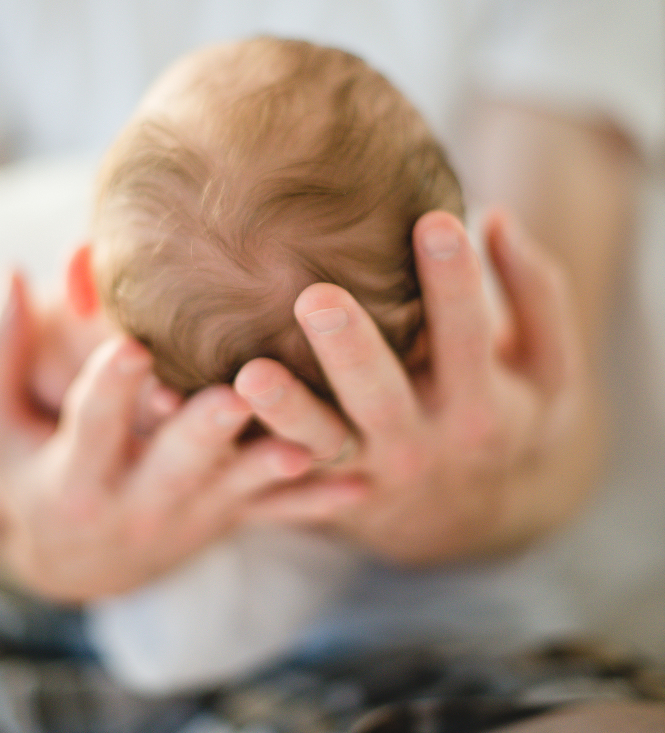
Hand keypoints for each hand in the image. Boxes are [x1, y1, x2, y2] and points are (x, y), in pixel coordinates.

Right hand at [0, 273, 325, 600]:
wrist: (71, 560)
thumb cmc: (27, 464)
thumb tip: (6, 271)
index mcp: (72, 476)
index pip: (88, 426)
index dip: (107, 390)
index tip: (131, 347)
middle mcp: (134, 505)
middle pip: (172, 466)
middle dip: (203, 434)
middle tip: (235, 396)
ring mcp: (188, 517)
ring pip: (236, 492)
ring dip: (274, 466)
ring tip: (311, 439)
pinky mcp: (227, 520)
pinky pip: (278, 515)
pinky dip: (318, 502)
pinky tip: (365, 482)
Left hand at [233, 210, 597, 562]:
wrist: (467, 517)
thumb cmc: (507, 414)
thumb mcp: (548, 367)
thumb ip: (535, 291)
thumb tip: (500, 216)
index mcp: (480, 405)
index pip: (469, 338)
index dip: (455, 283)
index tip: (436, 220)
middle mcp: (420, 443)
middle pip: (382, 398)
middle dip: (351, 351)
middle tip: (316, 296)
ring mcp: (364, 471)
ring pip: (319, 446)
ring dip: (284, 412)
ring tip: (247, 373)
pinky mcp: (320, 488)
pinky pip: (274, 474)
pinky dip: (236, 450)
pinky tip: (185, 407)